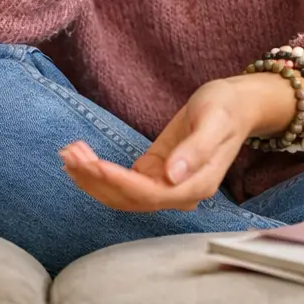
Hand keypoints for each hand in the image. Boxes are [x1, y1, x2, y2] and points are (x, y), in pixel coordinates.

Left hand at [58, 79, 255, 211]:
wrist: (235, 104)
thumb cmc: (227, 108)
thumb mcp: (216, 120)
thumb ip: (197, 149)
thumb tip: (173, 176)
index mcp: (196, 185)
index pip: (150, 194)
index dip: (119, 182)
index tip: (95, 163)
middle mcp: (178, 193)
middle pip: (129, 199)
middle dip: (96, 180)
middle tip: (71, 154)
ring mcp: (165, 185)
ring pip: (120, 194)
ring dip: (91, 178)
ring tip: (69, 154)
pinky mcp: (154, 173)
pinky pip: (122, 181)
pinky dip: (99, 172)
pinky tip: (81, 157)